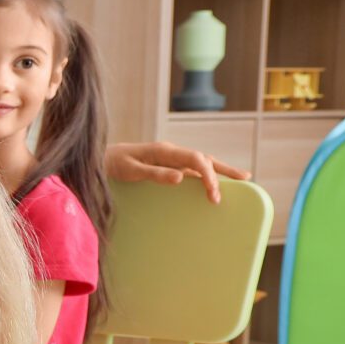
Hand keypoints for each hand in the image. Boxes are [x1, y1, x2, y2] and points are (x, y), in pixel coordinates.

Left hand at [105, 140, 251, 203]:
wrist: (102, 158)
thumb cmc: (114, 164)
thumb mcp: (131, 170)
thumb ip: (155, 173)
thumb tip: (181, 177)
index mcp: (164, 150)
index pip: (194, 159)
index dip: (207, 175)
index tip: (213, 193)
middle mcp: (171, 152)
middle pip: (203, 159)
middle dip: (220, 174)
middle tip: (235, 188)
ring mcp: (171, 158)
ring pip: (202, 162)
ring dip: (221, 170)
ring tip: (243, 178)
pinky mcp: (169, 165)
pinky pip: (192, 169)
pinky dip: (206, 175)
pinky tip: (216, 183)